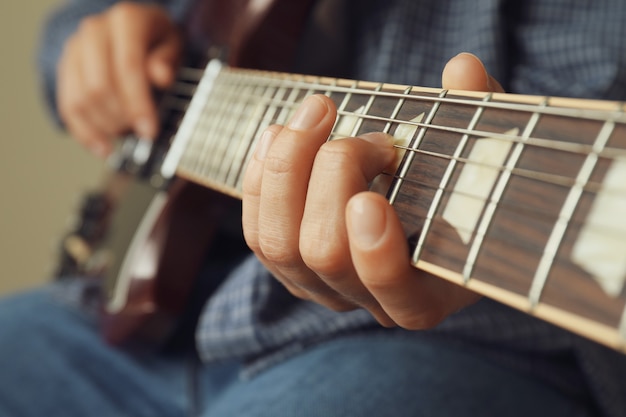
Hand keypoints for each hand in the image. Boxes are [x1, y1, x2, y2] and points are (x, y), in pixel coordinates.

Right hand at [57, 2, 181, 156]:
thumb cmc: (157, 40)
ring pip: (81, 98)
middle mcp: (95, 31)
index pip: (127, 67)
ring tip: (127, 134)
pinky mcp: (65, 69)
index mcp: (126, 21)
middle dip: (122, 118)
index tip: (149, 131)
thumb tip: (161, 77)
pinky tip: (103, 148)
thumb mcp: (174, 44)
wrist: (130, 30)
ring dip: (105, 126)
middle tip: (142, 134)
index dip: (138, 103)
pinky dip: (85, 133)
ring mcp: (75, 49)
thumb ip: (168, 60)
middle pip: (100, 85)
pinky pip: (68, 106)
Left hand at [242, 53, 503, 328]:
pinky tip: (279, 133)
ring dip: (288, 167)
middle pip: (325, 254)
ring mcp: (322, 286)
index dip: (378, 258)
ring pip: (278, 244)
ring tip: (317, 113)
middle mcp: (369, 301)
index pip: (403, 302)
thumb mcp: (478, 147)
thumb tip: (463, 69)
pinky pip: (256, 233)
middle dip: (336, 175)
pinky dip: (260, 177)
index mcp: (430, 292)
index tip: (369, 200)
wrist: (413, 203)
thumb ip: (478, 113)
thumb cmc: (452, 181)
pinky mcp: (288, 266)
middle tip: (371, 136)